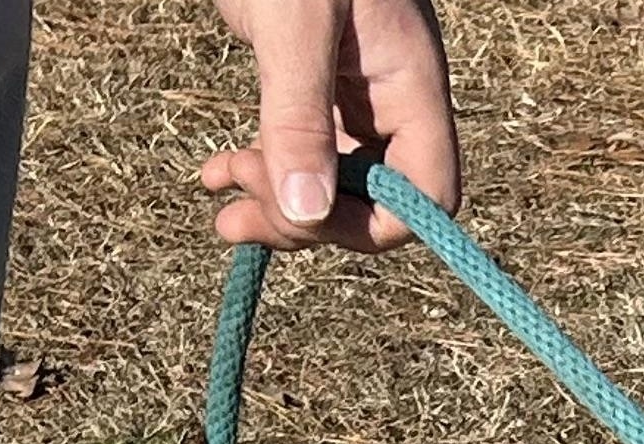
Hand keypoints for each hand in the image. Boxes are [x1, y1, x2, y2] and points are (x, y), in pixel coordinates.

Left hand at [201, 0, 459, 250]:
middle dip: (309, 219)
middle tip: (239, 213)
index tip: (306, 216)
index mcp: (412, 82)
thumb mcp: (294, 19)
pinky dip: (262, 169)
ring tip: (220, 206)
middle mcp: (391, 96)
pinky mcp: (312, 79)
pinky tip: (216, 171)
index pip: (427, 193)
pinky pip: (301, 149)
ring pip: (332, 182)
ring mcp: (354, 91)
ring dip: (279, 205)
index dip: (374, 224)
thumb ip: (300, 114)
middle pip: (374, 200)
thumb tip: (305, 215)